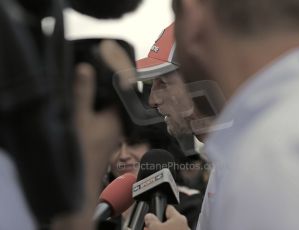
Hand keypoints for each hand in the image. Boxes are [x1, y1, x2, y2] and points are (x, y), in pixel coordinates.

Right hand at [52, 63, 122, 229]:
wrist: (78, 184)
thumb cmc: (82, 153)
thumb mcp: (79, 118)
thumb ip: (83, 93)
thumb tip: (86, 68)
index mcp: (116, 118)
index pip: (119, 93)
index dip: (112, 79)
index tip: (105, 66)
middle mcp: (116, 126)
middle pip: (112, 101)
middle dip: (102, 90)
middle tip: (92, 75)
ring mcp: (108, 135)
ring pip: (105, 112)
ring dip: (96, 102)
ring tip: (84, 90)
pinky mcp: (101, 142)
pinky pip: (98, 122)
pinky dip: (91, 114)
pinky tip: (80, 112)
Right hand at [144, 205, 189, 229]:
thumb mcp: (156, 228)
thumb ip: (151, 220)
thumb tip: (149, 216)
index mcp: (179, 217)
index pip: (168, 207)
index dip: (159, 208)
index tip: (154, 211)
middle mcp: (184, 224)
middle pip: (168, 219)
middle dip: (159, 222)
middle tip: (148, 226)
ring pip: (170, 227)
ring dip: (162, 228)